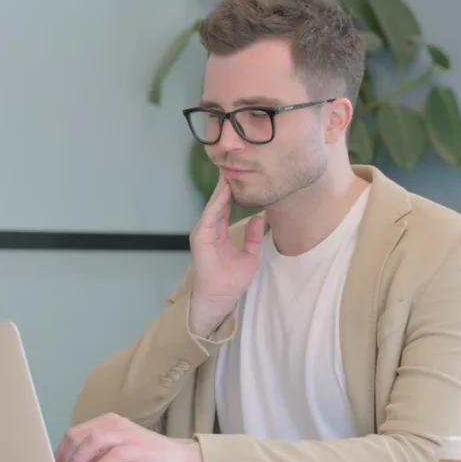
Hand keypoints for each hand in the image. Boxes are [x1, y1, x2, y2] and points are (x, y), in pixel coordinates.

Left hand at [54, 413, 206, 461]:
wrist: (177, 459)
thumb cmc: (146, 458)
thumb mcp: (114, 455)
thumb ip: (94, 456)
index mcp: (107, 422)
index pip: (75, 433)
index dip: (61, 451)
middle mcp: (115, 423)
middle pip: (80, 435)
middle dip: (65, 457)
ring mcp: (127, 434)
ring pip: (93, 441)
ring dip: (77, 460)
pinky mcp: (138, 448)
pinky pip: (114, 454)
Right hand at [188, 176, 265, 336]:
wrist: (219, 298)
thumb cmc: (231, 282)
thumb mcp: (250, 257)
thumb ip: (253, 238)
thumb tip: (259, 218)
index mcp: (219, 232)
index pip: (227, 206)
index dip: (233, 190)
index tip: (243, 174)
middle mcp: (209, 229)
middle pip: (219, 201)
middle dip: (226, 183)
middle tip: (235, 162)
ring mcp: (203, 232)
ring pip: (214, 204)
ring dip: (222, 188)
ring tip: (230, 169)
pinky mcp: (201, 237)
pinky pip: (210, 214)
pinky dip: (217, 201)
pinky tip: (225, 189)